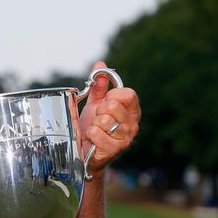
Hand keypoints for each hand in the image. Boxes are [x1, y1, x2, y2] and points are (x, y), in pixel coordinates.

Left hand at [79, 61, 140, 177]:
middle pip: (113, 105)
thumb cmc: (92, 127)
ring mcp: (126, 138)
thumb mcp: (95, 104)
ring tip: (95, 130)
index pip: (128, 94)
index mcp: (131, 111)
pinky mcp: (115, 149)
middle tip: (98, 119)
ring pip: (104, 119)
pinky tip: (93, 140)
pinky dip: (90, 135)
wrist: (84, 152)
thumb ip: (99, 86)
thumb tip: (100, 65)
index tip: (105, 102)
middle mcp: (133, 124)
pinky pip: (97, 132)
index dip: (112, 95)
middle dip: (99, 111)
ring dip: (94, 124)